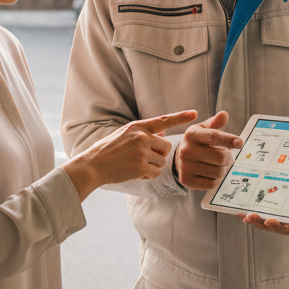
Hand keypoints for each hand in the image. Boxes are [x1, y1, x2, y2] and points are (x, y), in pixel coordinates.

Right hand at [65, 110, 196, 199]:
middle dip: (159, 154)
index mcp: (138, 127)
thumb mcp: (125, 134)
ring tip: (134, 164)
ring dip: (152, 166)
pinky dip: (147, 175)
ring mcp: (141, 152)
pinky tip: (134, 172)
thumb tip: (163, 133)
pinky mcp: (140, 167)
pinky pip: (155, 173)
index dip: (181, 116)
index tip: (195, 113)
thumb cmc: (109, 150)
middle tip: (143, 157)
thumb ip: (144, 133)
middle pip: (166, 146)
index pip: (164, 120)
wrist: (93, 165)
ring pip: (162, 161)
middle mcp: (141, 137)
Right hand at [174, 111, 242, 190]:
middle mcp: (186, 150)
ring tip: (219, 165)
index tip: (240, 143)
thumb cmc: (198, 142)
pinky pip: (212, 184)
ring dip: (224, 169)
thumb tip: (224, 115)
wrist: (180, 159)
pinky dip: (217, 180)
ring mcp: (185, 167)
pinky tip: (211, 173)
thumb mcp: (204, 129)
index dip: (228, 140)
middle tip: (227, 157)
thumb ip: (215, 123)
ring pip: (218, 172)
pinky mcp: (187, 181)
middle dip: (229, 158)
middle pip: (220, 157)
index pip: (213, 137)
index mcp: (192, 134)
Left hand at [237, 180, 288, 234]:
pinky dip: (251, 214)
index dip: (287, 226)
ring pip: (269, 224)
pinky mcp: (275, 211)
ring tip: (245, 215)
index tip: (276, 222)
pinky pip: (262, 215)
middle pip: (281, 227)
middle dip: (267, 225)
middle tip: (256, 218)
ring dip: (257, 221)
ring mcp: (285, 217)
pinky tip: (239, 210)